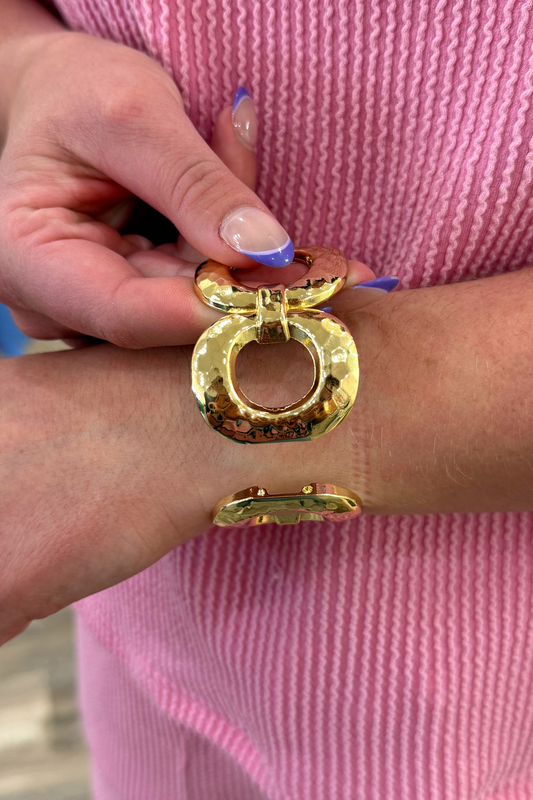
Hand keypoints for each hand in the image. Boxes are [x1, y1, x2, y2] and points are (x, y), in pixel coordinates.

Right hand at [0, 29, 302, 347]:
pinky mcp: (137, 300)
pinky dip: (235, 253)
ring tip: (270, 194)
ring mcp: (99, 308)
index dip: (213, 311)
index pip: (127, 313)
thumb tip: (266, 253)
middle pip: (169, 318)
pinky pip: (200, 290)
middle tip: (340, 270)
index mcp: (31, 262)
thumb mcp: (131, 113)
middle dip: (252, 288)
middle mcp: (61, 304)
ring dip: (249, 260)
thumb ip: (194, 183)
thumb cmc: (74, 92)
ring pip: (196, 305)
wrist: (60, 96)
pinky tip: (249, 206)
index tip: (292, 295)